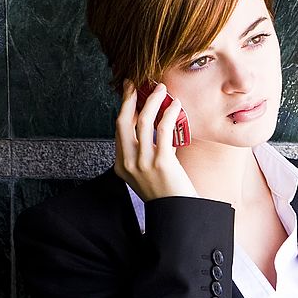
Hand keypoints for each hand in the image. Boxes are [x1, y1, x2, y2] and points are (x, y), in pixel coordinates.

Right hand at [115, 79, 197, 201]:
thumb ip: (147, 152)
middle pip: (123, 121)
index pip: (119, 130)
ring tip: (162, 89)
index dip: (125, 108)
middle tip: (139, 83)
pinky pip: (163, 130)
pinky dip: (169, 114)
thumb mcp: (148, 173)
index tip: (131, 92)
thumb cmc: (168, 193)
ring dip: (152, 101)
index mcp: (121, 165)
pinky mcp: (161, 163)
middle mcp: (128, 163)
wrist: (178, 214)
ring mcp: (143, 164)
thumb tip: (158, 126)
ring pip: (142, 121)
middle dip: (130, 98)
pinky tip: (176, 106)